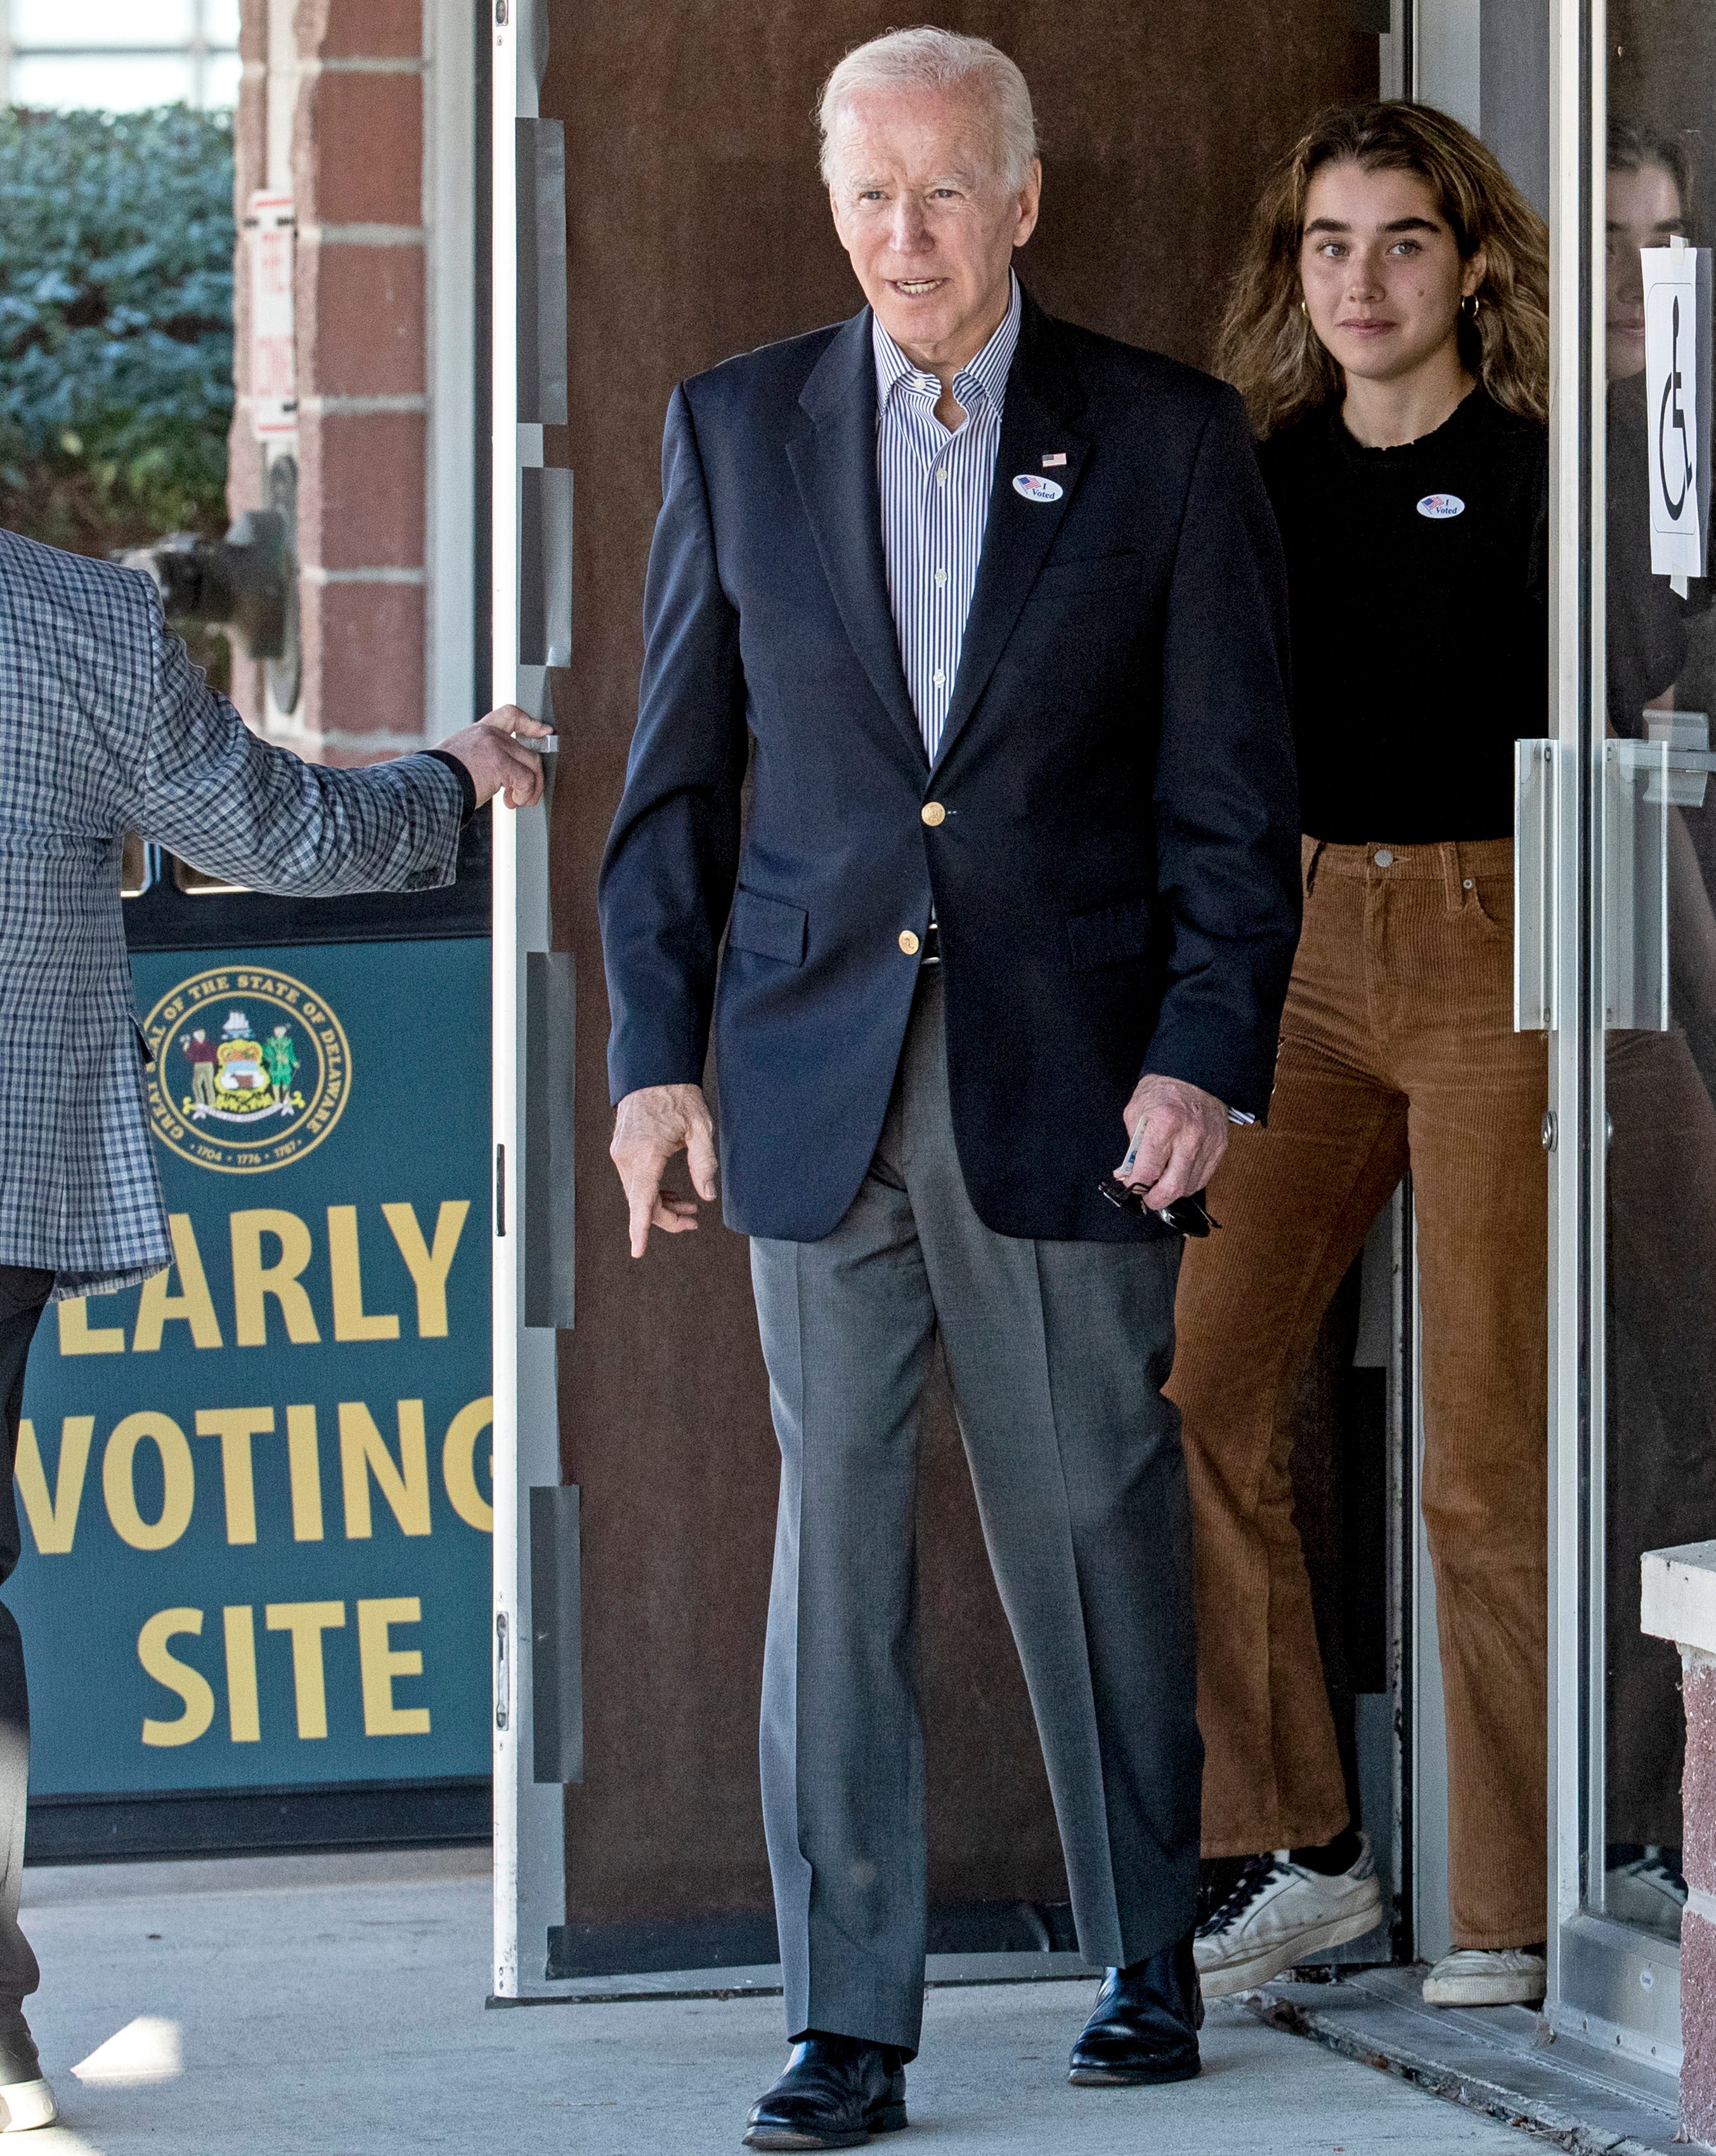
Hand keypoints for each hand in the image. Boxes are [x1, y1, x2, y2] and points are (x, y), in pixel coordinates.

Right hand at [438, 704, 556, 809]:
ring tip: (517, 801)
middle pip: (529, 751)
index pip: (510, 714)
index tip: (544, 731)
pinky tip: (510, 802)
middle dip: (533, 777)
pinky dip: (523, 795)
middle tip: (523, 795)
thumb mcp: (460, 758)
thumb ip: (481, 757)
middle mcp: (489, 735)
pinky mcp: (501, 764)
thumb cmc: (439, 778)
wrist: (428, 785)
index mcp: (479, 731)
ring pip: (532, 766)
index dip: (531, 723)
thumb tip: (500, 777)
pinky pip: (526, 780)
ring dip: (530, 789)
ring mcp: (496, 747)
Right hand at [610, 1083, 716, 1257]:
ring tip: (689, 1207)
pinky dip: (652, 1191)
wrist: (652, 1072)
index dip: (640, 1229)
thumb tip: (707, 1196)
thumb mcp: (700, 1129)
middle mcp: (627, 1158)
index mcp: (646, 1154)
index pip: (642, 1201)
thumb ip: (704, 1164)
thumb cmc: (678, 1097)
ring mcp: (621, 1154)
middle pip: (642, 1202)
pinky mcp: (622, 1151)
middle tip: (694, 1221)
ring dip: (660, 1205)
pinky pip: (635, 1181)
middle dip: (666, 1218)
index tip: (637, 1251)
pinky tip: (671, 1193)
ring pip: (638, 1193)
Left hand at [1116, 1073, 1229, 1210]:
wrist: (1195, 1075)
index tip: (1130, 1185)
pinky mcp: (1219, 1147)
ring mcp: (1208, 1143)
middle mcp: (1190, 1136)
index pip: (1147, 1170)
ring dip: (1171, 1191)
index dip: (1135, 1184)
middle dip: (1155, 1199)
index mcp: (1165, 1124)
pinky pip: (1202, 1179)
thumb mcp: (1135, 1112)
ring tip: (1160, 1182)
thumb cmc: (1162, 1092)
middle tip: (1146, 1197)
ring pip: (1188, 1187)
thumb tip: (1127, 1174)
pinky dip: (1187, 1183)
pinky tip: (1177, 1175)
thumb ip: (1132, 1146)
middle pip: (1172, 1187)